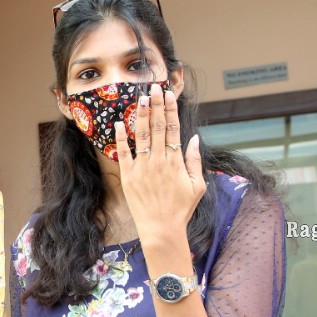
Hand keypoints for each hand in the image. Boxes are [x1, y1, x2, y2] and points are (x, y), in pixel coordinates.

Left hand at [114, 83, 206, 249]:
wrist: (161, 229)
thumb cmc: (181, 209)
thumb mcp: (197, 185)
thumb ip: (194, 161)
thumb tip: (194, 138)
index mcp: (176, 161)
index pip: (173, 129)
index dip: (170, 110)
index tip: (167, 94)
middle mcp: (159, 161)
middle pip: (158, 127)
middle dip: (155, 105)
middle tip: (153, 87)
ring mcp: (143, 168)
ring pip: (142, 136)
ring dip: (141, 115)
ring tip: (140, 97)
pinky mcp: (128, 176)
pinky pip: (124, 153)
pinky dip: (121, 138)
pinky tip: (118, 123)